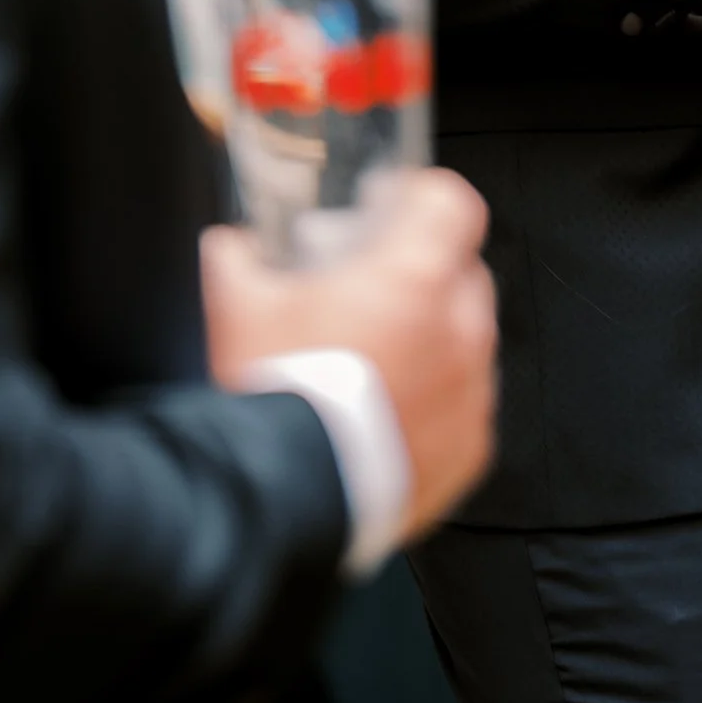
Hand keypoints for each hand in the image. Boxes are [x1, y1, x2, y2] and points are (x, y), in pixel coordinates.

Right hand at [201, 168, 497, 541]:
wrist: (277, 502)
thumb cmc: (266, 397)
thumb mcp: (231, 306)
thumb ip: (236, 256)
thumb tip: (232, 246)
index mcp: (413, 277)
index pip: (452, 203)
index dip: (420, 200)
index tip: (393, 209)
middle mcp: (458, 331)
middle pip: (463, 272)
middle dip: (423, 273)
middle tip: (371, 290)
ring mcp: (470, 395)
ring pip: (467, 342)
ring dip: (432, 340)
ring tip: (376, 361)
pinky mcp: (469, 453)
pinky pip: (465, 407)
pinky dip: (436, 403)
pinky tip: (387, 414)